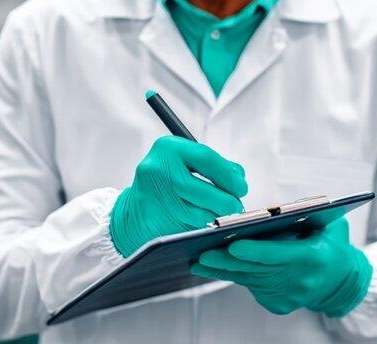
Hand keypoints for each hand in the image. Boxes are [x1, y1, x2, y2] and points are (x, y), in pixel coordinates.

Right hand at [110, 136, 248, 256]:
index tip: (242, 188)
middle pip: (206, 190)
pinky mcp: (153, 221)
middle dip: (227, 202)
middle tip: (236, 206)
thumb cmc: (168, 182)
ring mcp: (153, 197)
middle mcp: (157, 169)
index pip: (207, 159)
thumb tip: (239, 179)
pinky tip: (202, 224)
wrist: (134, 209)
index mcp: (168, 148)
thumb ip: (215, 165)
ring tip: (218, 215)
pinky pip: (189, 228)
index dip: (229, 176)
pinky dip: (201, 228)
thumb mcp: (187, 163)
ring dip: (216, 217)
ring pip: (199, 213)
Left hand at [191, 218, 371, 316]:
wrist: (341, 281)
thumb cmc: (333, 246)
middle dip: (227, 261)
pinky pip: (252, 287)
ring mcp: (288, 296)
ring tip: (200, 261)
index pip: (278, 254)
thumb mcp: (333, 225)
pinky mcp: (278, 304)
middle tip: (203, 254)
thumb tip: (279, 210)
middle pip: (256, 270)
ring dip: (223, 270)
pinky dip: (236, 276)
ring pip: (249, 280)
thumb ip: (313, 214)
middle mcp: (299, 280)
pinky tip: (216, 268)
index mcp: (313, 257)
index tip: (233, 245)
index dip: (255, 251)